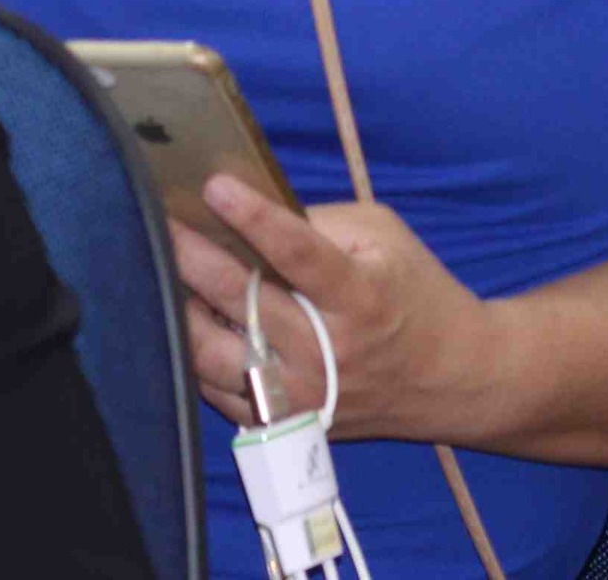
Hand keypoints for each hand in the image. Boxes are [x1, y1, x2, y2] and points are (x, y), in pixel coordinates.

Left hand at [169, 177, 499, 443]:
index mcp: (358, 297)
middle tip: (156, 219)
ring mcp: (302, 396)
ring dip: (177, 310)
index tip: (212, 185)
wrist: (453, 378)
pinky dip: (192, 353)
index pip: (298, 254)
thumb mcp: (384, 239)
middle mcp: (327, 353)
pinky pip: (217, 390)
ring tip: (155, 269)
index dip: (253, 218)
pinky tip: (179, 316)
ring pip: (214, 356)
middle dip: (192, 256)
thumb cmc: (414, 294)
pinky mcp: (285, 422)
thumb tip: (247, 210)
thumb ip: (319, 223)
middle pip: (243, 302)